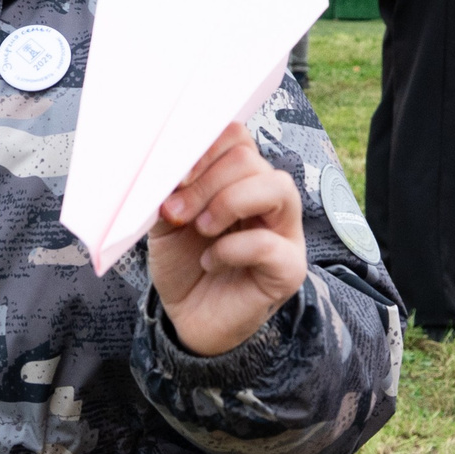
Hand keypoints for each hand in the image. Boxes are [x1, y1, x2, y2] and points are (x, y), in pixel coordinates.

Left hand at [147, 123, 306, 355]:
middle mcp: (269, 198)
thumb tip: (167, 164)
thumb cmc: (183, 262)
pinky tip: (210, 261)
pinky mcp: (288, 267)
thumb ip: (170, 190)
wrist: (189, 317)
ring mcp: (285, 231)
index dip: (203, 146)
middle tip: (176, 212)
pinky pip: (268, 243)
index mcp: (240, 178)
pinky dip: (230, 249)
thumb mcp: (166, 220)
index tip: (171, 171)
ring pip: (276, 187)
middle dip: (206, 182)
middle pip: (250, 160)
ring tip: (200, 228)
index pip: (236, 136)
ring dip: (228, 202)